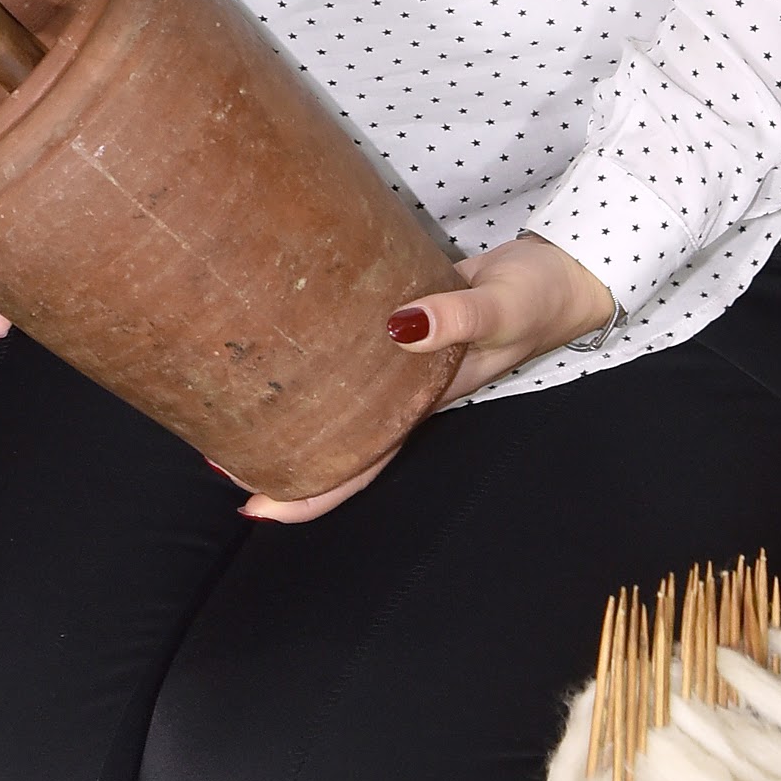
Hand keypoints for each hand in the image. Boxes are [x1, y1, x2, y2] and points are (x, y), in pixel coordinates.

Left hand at [236, 231, 615, 523]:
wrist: (562, 271)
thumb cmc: (538, 297)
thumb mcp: (502, 307)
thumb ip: (458, 316)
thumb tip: (401, 325)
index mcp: (427, 400)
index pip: (363, 461)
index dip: (312, 492)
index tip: (255, 508)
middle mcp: (406, 390)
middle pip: (339, 440)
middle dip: (282, 458)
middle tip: (217, 458)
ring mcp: (400, 359)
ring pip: (340, 399)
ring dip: (294, 409)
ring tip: (229, 409)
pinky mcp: (397, 319)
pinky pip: (349, 348)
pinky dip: (316, 354)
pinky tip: (279, 345)